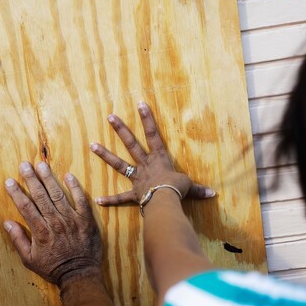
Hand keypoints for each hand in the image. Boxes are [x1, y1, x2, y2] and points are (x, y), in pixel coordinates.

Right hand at [4, 162, 101, 288]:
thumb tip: (7, 223)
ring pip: (58, 194)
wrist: (79, 275)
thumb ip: (18, 240)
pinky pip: (81, 199)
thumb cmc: (53, 268)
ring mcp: (72, 219)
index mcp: (40, 232)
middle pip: (40, 196)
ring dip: (49, 178)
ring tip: (42, 165)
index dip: (16, 192)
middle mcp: (55, 222)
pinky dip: (75, 187)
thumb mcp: (29, 260)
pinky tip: (68, 175)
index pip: (25, 206)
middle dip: (31, 179)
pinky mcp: (86, 220)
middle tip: (24, 164)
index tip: (9, 181)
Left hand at [90, 101, 214, 204]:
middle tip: (110, 117)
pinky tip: (98, 199)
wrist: (165, 202)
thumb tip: (213, 193)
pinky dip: (110, 200)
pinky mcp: (133, 194)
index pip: (153, 134)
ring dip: (105, 155)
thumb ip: (198, 189)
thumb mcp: (189, 186)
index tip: (140, 104)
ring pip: (118, 164)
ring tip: (92, 145)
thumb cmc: (177, 190)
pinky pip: (120, 198)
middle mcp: (145, 165)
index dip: (147, 119)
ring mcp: (137, 179)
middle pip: (131, 144)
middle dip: (121, 129)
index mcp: (159, 159)